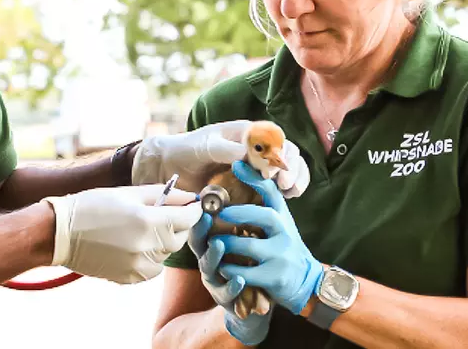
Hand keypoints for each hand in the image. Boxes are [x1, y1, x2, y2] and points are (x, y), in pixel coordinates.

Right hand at [42, 186, 201, 283]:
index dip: (194, 209)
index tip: (192, 204)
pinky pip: (153, 267)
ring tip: (139, 228)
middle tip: (160, 213)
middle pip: (181, 237)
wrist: (60, 233)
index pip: (190, 218)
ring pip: (167, 253)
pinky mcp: (130, 279)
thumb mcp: (130, 192)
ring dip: (162, 241)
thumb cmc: (94, 206)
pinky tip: (131, 244)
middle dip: (177, 224)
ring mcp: (139, 266)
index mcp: (149, 221)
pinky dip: (150, 256)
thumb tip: (190, 198)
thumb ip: (165, 195)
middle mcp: (147, 247)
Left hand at [132, 120, 311, 196]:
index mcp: (250, 134)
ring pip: (290, 170)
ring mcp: (259, 168)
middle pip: (290, 154)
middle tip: (284, 186)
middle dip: (293, 169)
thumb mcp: (205, 146)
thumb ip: (225, 149)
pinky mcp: (256, 186)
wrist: (173, 168)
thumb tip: (247, 153)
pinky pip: (277, 187)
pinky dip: (287, 192)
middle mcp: (259, 149)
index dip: (283, 153)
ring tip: (289, 193)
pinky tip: (286, 199)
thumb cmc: (188, 151)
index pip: (277, 139)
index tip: (276, 171)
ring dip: (296, 180)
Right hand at [189, 213, 271, 345]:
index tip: (204, 201)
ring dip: (214, 255)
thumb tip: (243, 168)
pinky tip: (240, 280)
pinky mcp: (228, 300)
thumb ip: (249, 204)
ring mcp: (217, 280)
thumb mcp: (255, 231)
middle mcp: (211, 259)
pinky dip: (232, 286)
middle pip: (200, 245)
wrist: (267, 296)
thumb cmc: (256, 257)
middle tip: (206, 218)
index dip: (202, 214)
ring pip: (209, 268)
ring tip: (220, 244)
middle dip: (200, 231)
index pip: (203, 226)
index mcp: (214, 241)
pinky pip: (226, 294)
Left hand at [214, 162, 323, 314]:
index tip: (236, 164)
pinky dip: (230, 269)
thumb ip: (264, 208)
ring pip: (249, 245)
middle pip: (263, 216)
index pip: (271, 191)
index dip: (254, 177)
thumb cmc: (284, 248)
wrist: (307, 282)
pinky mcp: (275, 277)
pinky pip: (246, 272)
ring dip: (226, 244)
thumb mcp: (280, 224)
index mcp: (282, 216)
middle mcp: (285, 232)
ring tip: (211, 242)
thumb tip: (241, 177)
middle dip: (237, 213)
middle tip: (216, 212)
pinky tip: (221, 266)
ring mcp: (281, 255)